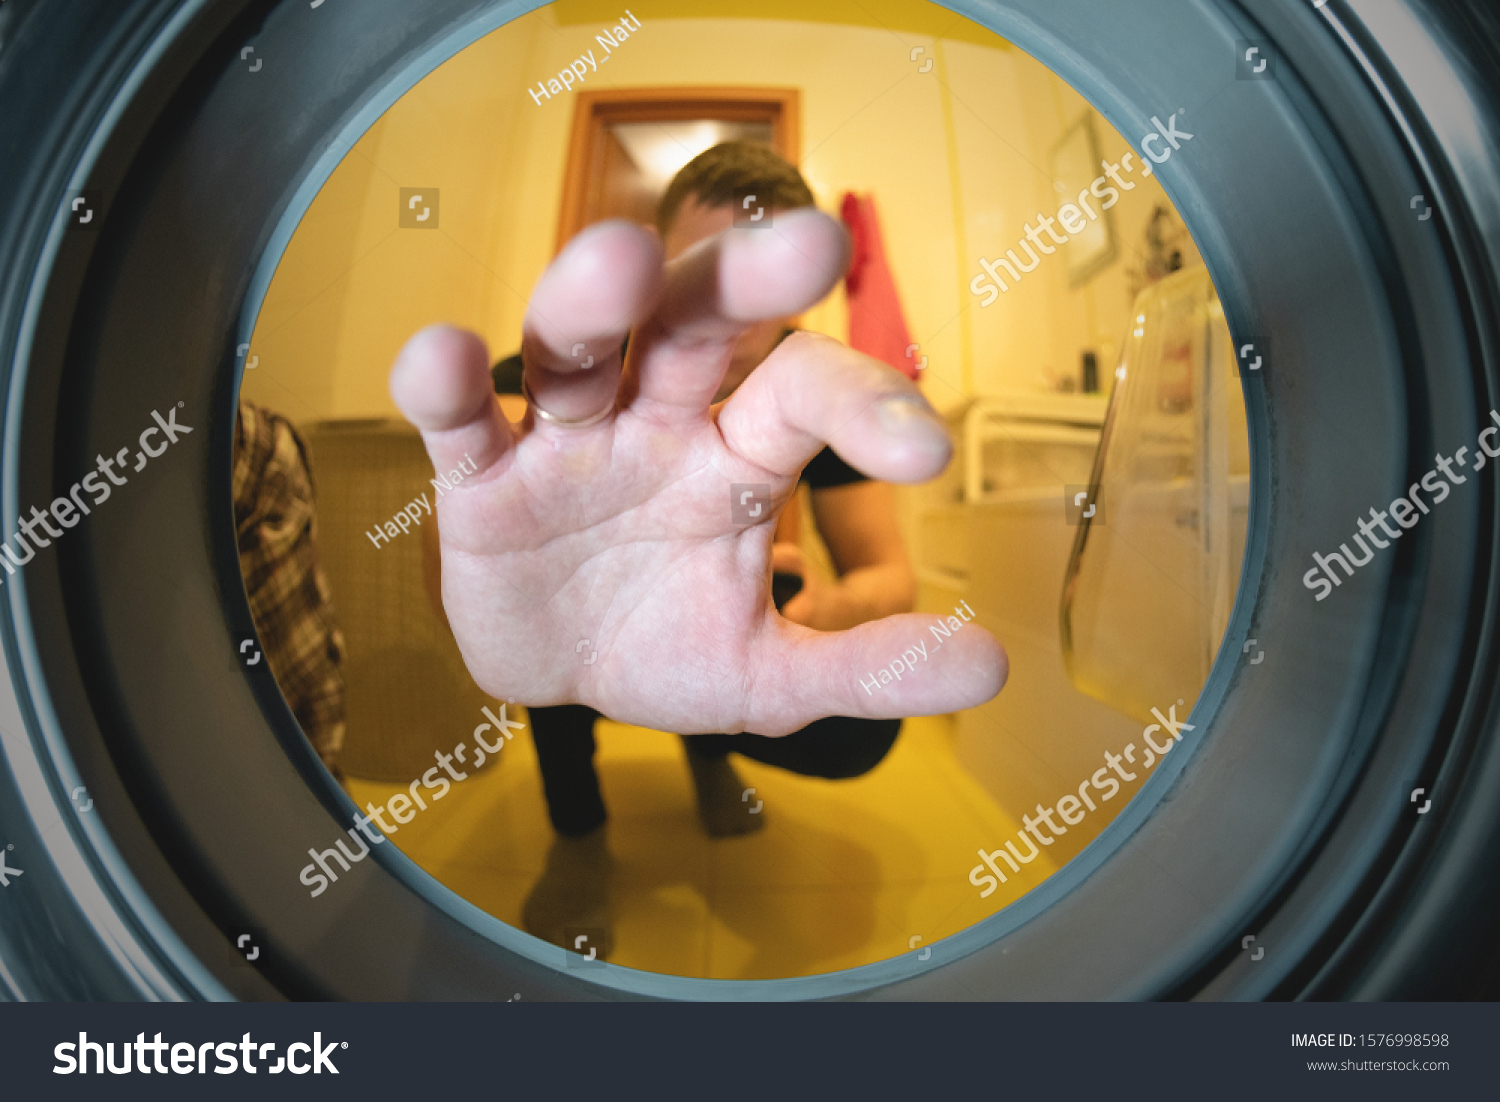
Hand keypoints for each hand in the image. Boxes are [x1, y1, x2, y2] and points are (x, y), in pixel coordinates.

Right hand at [389, 214, 1004, 736]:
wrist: (561, 677)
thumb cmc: (671, 644)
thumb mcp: (770, 672)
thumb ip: (866, 664)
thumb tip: (990, 666)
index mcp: (740, 455)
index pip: (807, 394)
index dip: (867, 406)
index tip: (925, 450)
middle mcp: (658, 423)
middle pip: (697, 325)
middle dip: (743, 279)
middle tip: (811, 243)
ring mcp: (566, 443)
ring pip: (577, 348)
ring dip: (594, 299)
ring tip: (621, 261)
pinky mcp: (480, 482)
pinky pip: (459, 423)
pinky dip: (442, 384)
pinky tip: (439, 355)